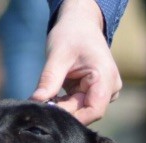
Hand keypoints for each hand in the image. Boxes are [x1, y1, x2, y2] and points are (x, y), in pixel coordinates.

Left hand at [30, 0, 122, 124]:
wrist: (80, 22)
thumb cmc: (71, 34)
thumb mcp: (57, 56)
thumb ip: (49, 81)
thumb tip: (35, 102)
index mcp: (105, 77)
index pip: (94, 110)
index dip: (73, 117)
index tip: (50, 114)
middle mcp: (110, 88)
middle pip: (86, 111)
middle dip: (64, 111)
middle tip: (41, 106)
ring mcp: (105, 91)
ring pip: (82, 110)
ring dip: (63, 107)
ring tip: (46, 97)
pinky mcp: (95, 92)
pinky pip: (80, 105)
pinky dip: (65, 103)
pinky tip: (53, 95)